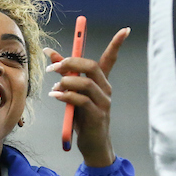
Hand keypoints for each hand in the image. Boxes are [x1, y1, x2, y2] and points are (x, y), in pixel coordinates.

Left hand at [45, 27, 129, 167]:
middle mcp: (106, 89)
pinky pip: (81, 100)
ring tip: (55, 87)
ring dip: (66, 82)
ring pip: (86, 83)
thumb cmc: (84, 118)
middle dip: (70, 63)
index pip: (111, 59)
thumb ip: (64, 73)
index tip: (125, 30)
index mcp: (101, 82)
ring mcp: (103, 102)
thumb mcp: (73, 93)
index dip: (117, 44)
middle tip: (53, 67)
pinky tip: (56, 96)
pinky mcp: (97, 115)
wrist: (93, 145)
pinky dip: (66, 96)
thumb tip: (50, 53)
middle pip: (92, 66)